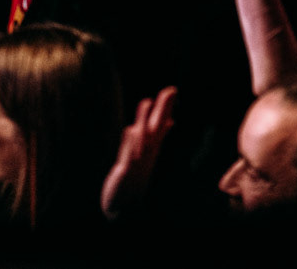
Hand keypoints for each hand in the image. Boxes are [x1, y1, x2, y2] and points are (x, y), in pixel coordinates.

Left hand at [100, 87, 175, 218]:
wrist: (126, 206)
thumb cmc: (137, 176)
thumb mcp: (148, 154)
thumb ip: (158, 135)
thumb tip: (170, 120)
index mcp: (151, 147)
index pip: (161, 124)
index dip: (166, 107)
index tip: (172, 89)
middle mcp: (147, 153)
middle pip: (156, 128)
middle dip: (162, 110)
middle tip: (170, 91)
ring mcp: (136, 162)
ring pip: (142, 139)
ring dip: (144, 121)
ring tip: (146, 102)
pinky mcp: (124, 172)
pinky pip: (127, 157)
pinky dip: (129, 144)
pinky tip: (130, 130)